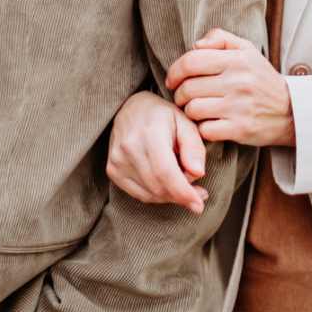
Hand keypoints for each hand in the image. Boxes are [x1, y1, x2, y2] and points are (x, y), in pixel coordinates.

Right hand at [106, 90, 209, 213]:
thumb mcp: (185, 122)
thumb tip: (198, 173)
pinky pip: (138, 194)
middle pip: (158, 187)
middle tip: (198, 193)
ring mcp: (117, 160)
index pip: (166, 173)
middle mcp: (129, 148)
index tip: (199, 205)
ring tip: (183, 186)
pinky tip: (167, 186)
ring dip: (170, 196)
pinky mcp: (112, 170)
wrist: (130, 107)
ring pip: (149, 194)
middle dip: (181, 196)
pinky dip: (156, 195)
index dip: (183, 193)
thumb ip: (194, 147)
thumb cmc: (162, 115)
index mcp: (149, 133)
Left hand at [166, 29, 295, 146]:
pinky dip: (202, 128)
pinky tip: (208, 123)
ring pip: (193, 109)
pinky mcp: (240, 129)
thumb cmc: (262, 78)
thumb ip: (220, 38)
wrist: (292, 111)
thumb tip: (195, 44)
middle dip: (179, 94)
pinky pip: (205, 130)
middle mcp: (238, 82)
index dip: (175, 71)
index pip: (191, 61)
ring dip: (189, 111)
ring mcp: (239, 107)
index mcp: (237, 60)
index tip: (172, 80)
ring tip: (195, 109)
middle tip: (183, 97)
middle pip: (188, 88)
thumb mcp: (247, 50)